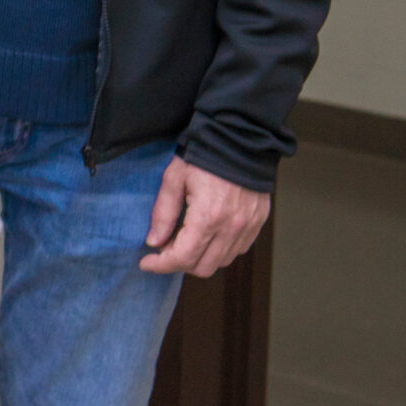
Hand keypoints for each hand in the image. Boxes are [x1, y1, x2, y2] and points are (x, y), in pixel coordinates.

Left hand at [141, 157, 271, 276]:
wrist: (241, 138)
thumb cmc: (204, 155)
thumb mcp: (174, 178)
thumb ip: (163, 213)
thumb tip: (154, 242)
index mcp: (208, 216)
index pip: (183, 258)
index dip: (161, 265)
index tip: (147, 263)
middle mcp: (232, 227)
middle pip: (202, 267)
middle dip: (179, 264)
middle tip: (165, 248)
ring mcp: (248, 227)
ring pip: (221, 262)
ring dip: (200, 258)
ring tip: (185, 240)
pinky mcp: (258, 223)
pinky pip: (238, 250)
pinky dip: (220, 251)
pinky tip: (207, 236)